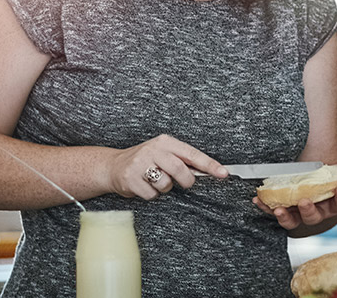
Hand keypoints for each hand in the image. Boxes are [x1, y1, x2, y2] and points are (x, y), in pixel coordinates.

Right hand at [106, 134, 226, 200]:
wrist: (113, 166)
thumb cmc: (145, 161)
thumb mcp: (163, 153)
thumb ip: (183, 160)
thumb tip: (209, 171)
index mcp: (165, 142)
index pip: (192, 154)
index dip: (209, 165)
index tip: (223, 173)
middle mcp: (152, 149)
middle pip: (179, 169)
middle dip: (185, 181)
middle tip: (183, 183)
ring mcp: (140, 163)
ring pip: (165, 184)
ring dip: (164, 188)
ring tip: (155, 181)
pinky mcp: (130, 178)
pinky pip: (151, 194)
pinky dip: (151, 194)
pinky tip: (144, 186)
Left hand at [254, 154, 336, 229]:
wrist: (314, 186)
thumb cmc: (330, 182)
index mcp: (334, 204)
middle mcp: (318, 213)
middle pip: (314, 217)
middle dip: (309, 210)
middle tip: (304, 201)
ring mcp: (299, 215)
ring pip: (293, 221)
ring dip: (285, 217)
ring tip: (278, 210)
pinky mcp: (285, 213)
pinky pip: (275, 212)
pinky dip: (266, 208)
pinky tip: (258, 200)